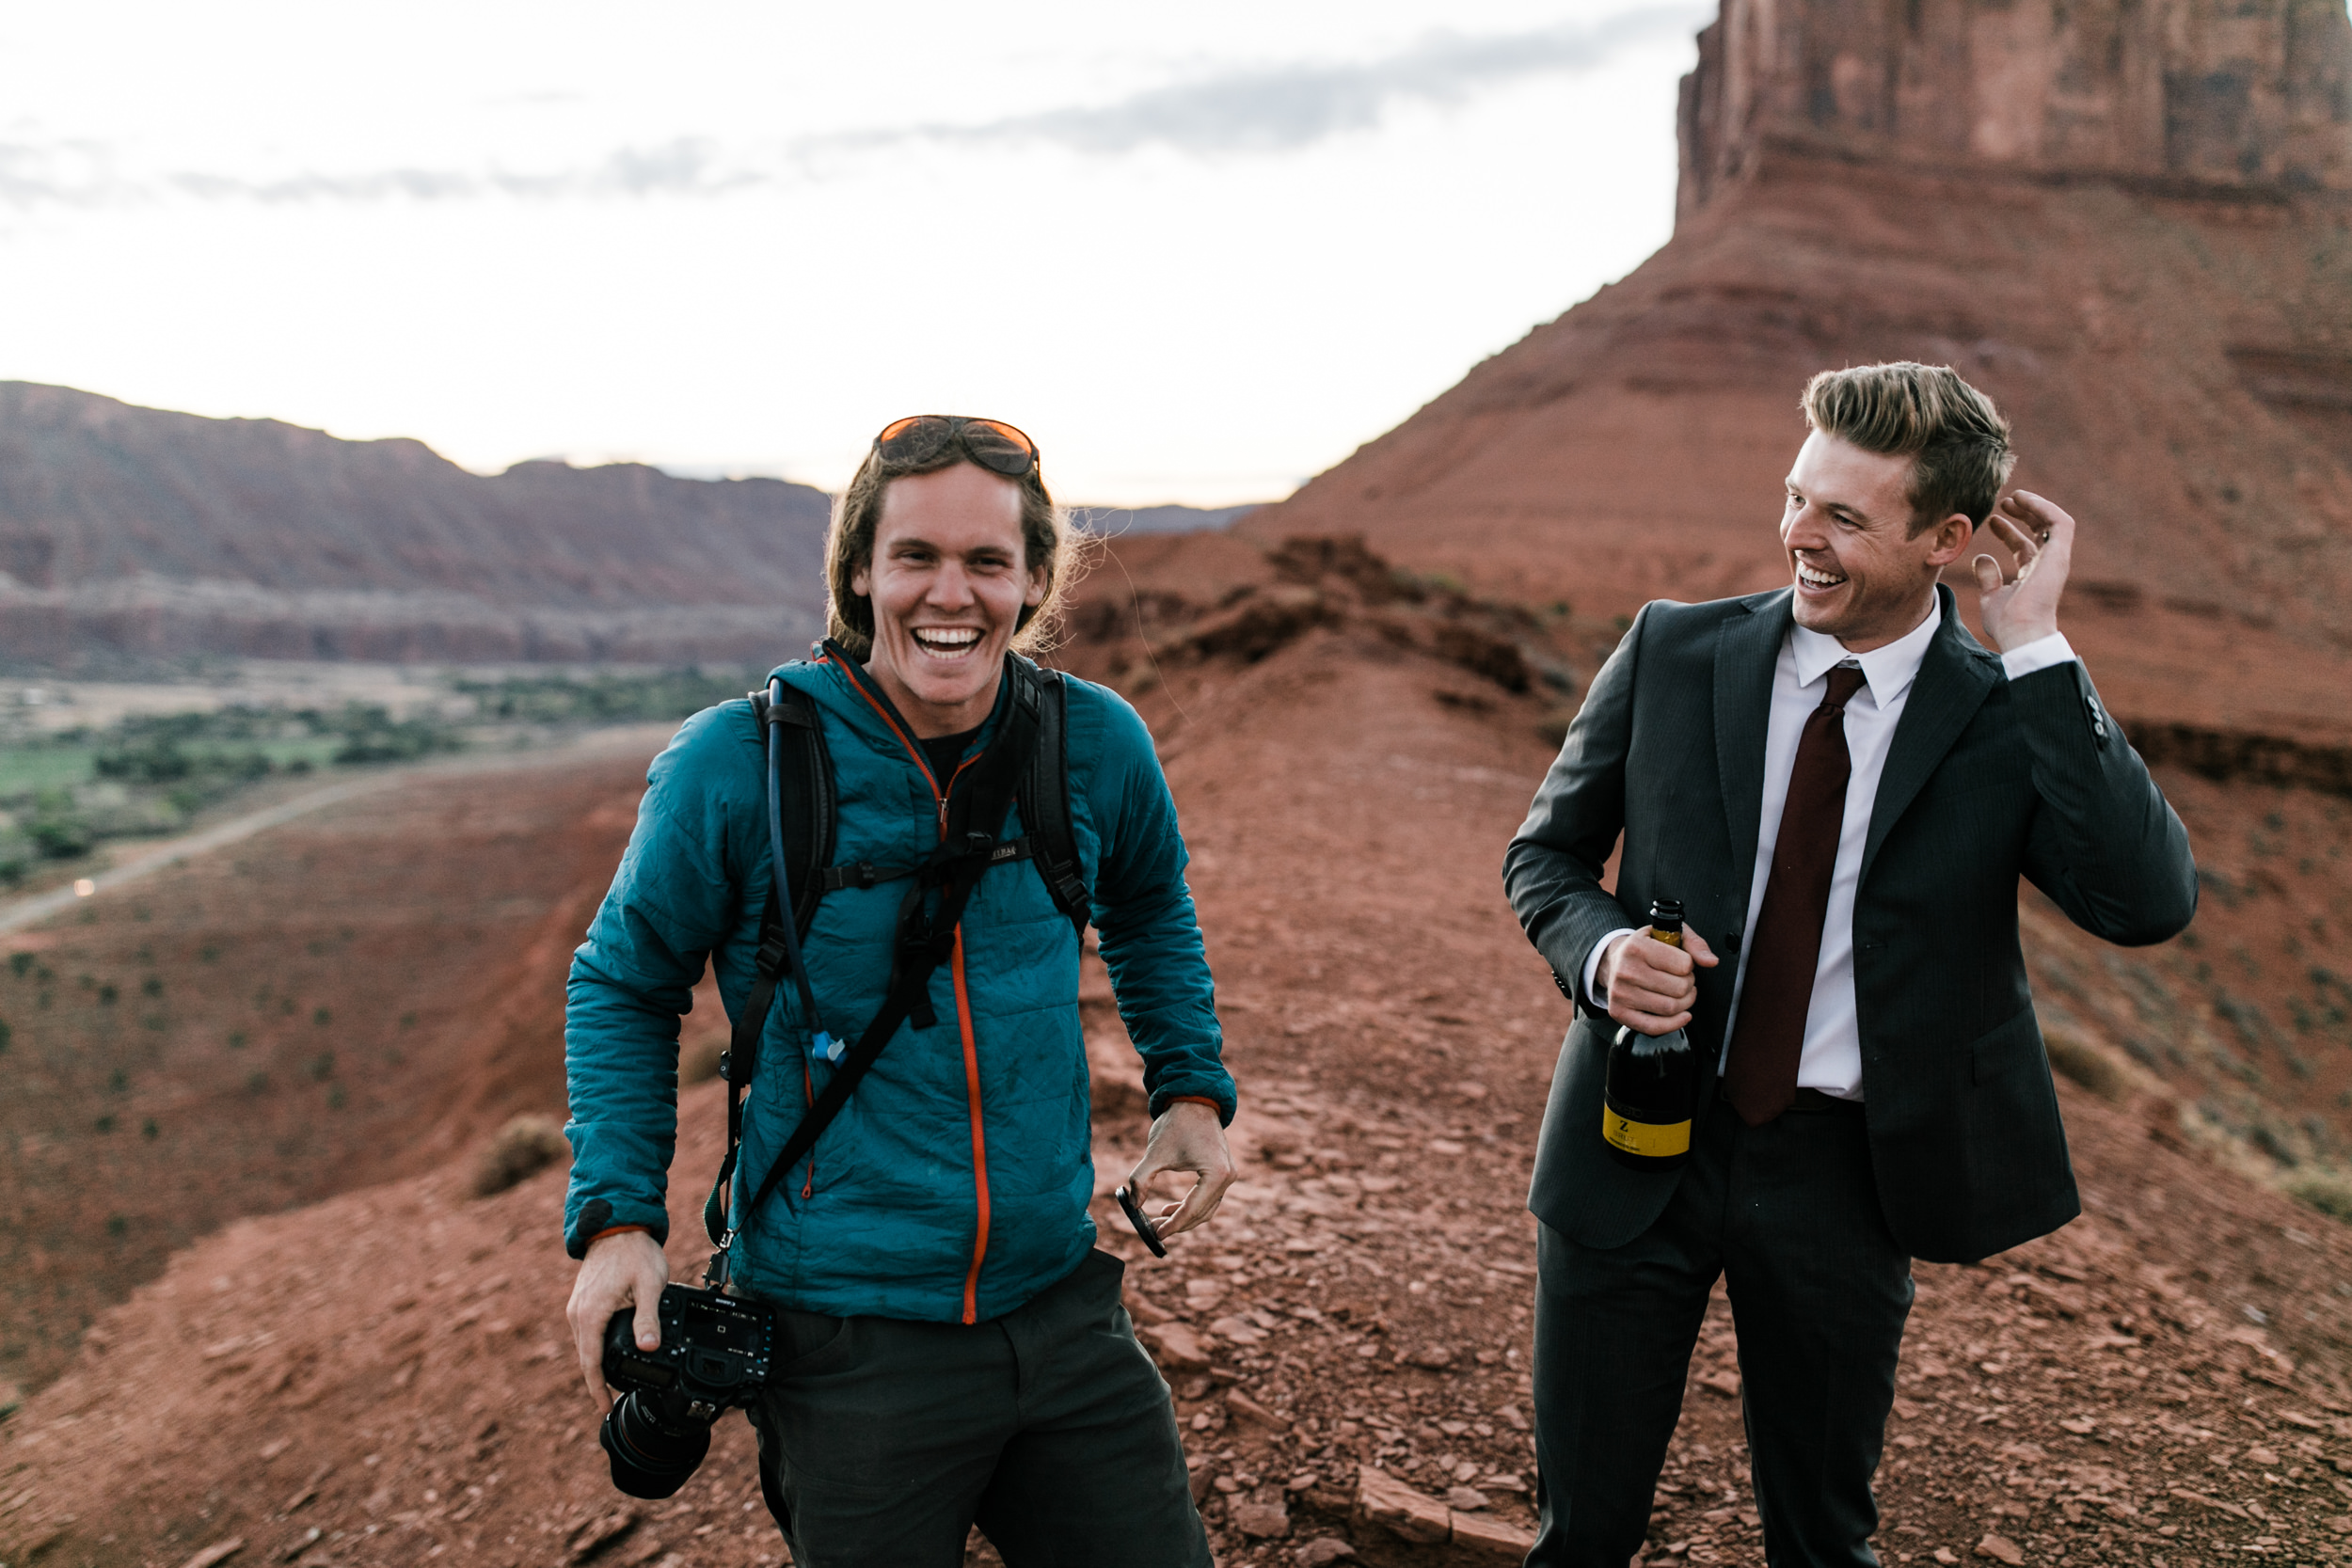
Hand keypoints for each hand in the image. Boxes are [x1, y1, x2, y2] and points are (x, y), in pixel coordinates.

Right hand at [566, 1228, 667, 1413]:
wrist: (617, 1226)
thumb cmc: (635, 1252)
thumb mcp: (649, 1285)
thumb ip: (648, 1318)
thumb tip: (649, 1348)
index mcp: (591, 1315)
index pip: (590, 1363)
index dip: (597, 1389)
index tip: (605, 1408)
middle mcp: (577, 1314)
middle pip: (585, 1358)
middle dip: (597, 1381)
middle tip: (613, 1401)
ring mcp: (577, 1307)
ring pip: (584, 1346)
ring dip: (596, 1365)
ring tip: (613, 1383)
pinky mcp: (581, 1301)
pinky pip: (585, 1332)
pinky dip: (594, 1348)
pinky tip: (608, 1353)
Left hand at [1124, 1100, 1235, 1242]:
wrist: (1194, 1100)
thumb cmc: (1176, 1124)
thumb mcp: (1155, 1154)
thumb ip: (1141, 1180)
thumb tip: (1132, 1205)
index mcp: (1215, 1174)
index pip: (1192, 1209)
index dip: (1173, 1225)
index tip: (1156, 1235)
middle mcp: (1228, 1177)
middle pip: (1202, 1213)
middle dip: (1177, 1224)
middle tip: (1154, 1230)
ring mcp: (1229, 1174)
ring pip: (1207, 1208)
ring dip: (1184, 1217)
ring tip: (1160, 1219)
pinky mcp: (1224, 1171)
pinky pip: (1209, 1198)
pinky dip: (1191, 1206)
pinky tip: (1170, 1208)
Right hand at [1598, 928, 1718, 1035]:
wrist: (1615, 961)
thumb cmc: (1646, 948)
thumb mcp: (1669, 934)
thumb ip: (1694, 944)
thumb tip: (1711, 961)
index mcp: (1637, 946)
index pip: (1684, 965)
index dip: (1690, 965)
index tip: (1682, 964)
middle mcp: (1626, 970)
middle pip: (1679, 988)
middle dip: (1688, 985)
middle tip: (1682, 980)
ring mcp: (1621, 993)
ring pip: (1670, 1008)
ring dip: (1684, 1003)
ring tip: (1680, 994)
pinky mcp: (1619, 1012)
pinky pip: (1653, 1027)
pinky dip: (1674, 1024)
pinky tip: (1681, 1015)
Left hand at [1973, 491, 2073, 652]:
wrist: (2020, 632)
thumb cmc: (2007, 622)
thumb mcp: (1990, 596)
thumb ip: (1987, 577)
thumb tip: (1981, 558)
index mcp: (2032, 575)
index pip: (2023, 547)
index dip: (2008, 532)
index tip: (1991, 520)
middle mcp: (2046, 565)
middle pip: (2040, 531)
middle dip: (2023, 514)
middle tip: (2003, 503)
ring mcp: (2055, 559)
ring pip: (2053, 522)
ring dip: (2035, 506)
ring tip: (2014, 496)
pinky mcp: (2059, 554)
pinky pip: (2060, 522)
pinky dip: (2044, 507)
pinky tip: (2024, 499)